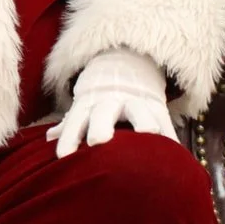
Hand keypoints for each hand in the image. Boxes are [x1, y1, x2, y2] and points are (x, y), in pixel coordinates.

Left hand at [46, 48, 176, 157]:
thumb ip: (68, 125)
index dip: (68, 138)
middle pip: (103, 112)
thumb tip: (49, 138)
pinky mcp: (157, 105)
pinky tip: (175, 151)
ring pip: (139, 110)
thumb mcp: (82, 106)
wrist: (126, 65)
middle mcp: (111, 101)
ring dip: (143, 121)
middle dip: (100, 125)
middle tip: (97, 141)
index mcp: (89, 104)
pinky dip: (169, 136)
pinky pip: (165, 120)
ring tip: (149, 133)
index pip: (75, 121)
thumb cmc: (99, 98)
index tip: (63, 157)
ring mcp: (136, 102)